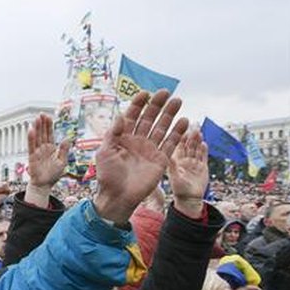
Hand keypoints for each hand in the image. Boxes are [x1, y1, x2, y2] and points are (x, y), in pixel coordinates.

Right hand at [25, 114, 70, 207]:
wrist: (44, 185)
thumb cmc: (53, 175)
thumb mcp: (62, 162)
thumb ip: (64, 150)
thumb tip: (68, 138)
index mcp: (51, 148)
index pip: (50, 134)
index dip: (49, 125)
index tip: (48, 116)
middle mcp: (43, 148)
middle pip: (43, 133)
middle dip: (42, 124)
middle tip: (41, 114)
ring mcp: (37, 152)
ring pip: (37, 137)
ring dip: (37, 128)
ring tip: (36, 118)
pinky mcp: (32, 157)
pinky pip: (31, 146)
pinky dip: (31, 138)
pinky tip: (31, 130)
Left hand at [94, 90, 188, 224]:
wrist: (118, 196)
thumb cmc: (108, 175)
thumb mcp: (105, 152)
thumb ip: (113, 133)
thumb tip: (120, 115)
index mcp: (122, 137)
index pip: (132, 116)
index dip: (138, 104)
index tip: (145, 93)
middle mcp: (137, 140)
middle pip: (149, 118)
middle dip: (157, 105)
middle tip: (165, 92)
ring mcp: (149, 149)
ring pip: (161, 128)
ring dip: (169, 115)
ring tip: (178, 101)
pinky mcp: (160, 159)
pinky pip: (171, 143)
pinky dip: (177, 133)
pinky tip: (184, 121)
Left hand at [167, 129, 207, 218]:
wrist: (190, 199)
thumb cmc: (179, 190)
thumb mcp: (174, 177)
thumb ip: (172, 166)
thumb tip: (168, 156)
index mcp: (175, 161)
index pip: (177, 146)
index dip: (180, 137)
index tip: (181, 128)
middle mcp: (184, 160)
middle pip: (188, 145)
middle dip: (190, 136)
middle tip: (193, 126)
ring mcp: (194, 163)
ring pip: (196, 149)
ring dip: (197, 141)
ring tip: (198, 132)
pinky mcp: (203, 167)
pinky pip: (203, 156)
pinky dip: (204, 150)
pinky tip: (204, 143)